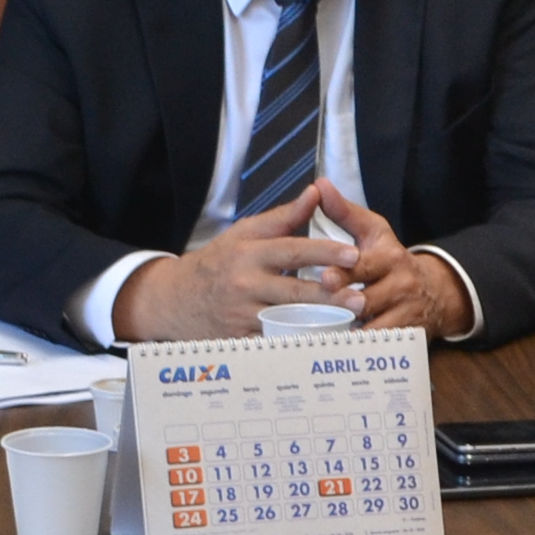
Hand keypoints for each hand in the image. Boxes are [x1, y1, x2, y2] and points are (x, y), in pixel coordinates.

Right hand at [113, 188, 358, 339]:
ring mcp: (241, 315)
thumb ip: (284, 216)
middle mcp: (245, 284)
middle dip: (329, 295)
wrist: (175, 299)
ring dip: (319, 323)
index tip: (353, 253)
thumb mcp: (245, 233)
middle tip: (360, 297)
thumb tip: (317, 192)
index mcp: (249, 252)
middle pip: (293, 291)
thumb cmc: (218, 262)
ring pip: (287, 321)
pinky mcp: (240, 339)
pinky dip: (297, 342)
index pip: (292, 251)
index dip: (324, 252)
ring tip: (349, 323)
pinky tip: (322, 342)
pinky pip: (274, 341)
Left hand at [328, 194, 471, 338]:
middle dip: (345, 305)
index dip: (345, 272)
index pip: (365, 264)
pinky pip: (381, 345)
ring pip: (374, 326)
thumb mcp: (373, 231)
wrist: (435, 291)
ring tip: (323, 335)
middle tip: (322, 311)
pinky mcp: (407, 336)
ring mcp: (405, 313)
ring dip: (349, 332)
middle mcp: (400, 285)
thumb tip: (319, 185)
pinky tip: (340, 350)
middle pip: (368, 299)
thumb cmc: (391, 259)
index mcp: (389, 257)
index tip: (325, 277)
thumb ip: (344, 212)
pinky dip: (361, 348)